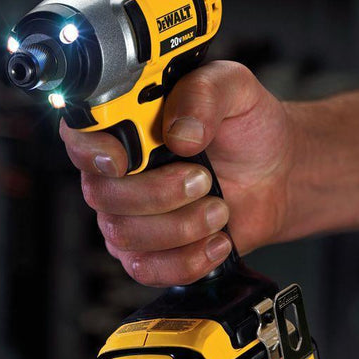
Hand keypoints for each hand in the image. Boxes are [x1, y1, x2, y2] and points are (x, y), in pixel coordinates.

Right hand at [59, 61, 295, 286]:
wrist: (278, 175)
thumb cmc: (247, 130)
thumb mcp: (234, 89)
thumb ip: (204, 94)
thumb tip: (179, 132)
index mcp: (127, 125)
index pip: (80, 136)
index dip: (89, 150)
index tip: (121, 159)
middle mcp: (121, 172)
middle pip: (100, 194)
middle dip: (156, 193)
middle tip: (202, 179)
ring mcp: (133, 215)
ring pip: (123, 235)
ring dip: (180, 226)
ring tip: (219, 208)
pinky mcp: (152, 252)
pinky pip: (147, 269)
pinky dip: (188, 260)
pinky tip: (217, 240)